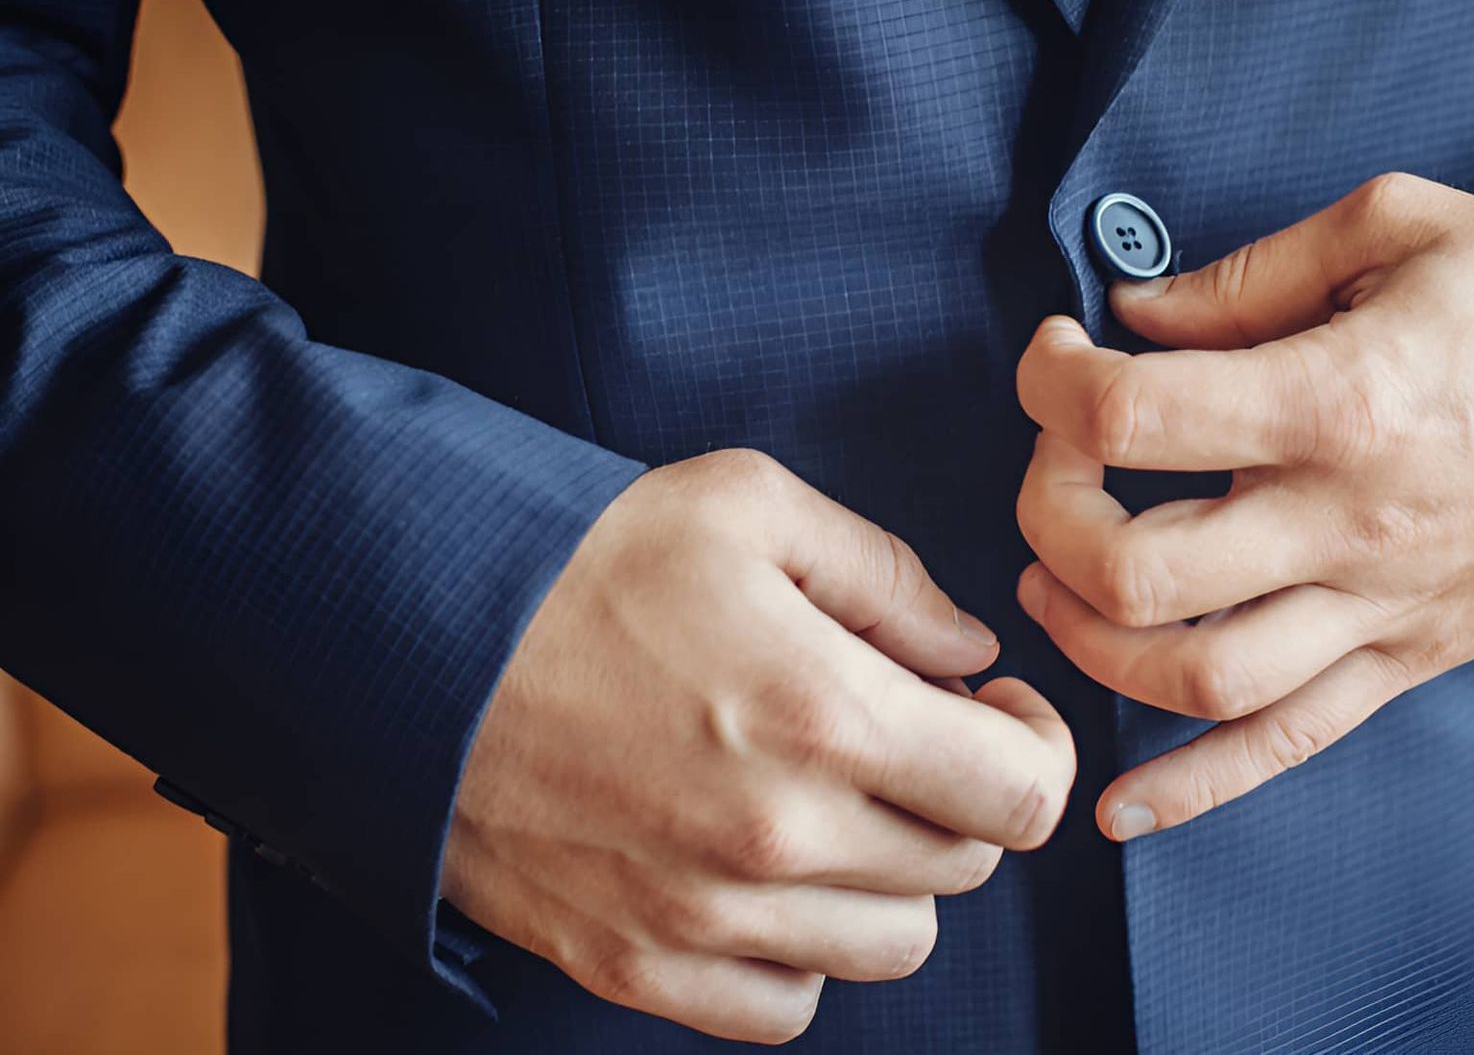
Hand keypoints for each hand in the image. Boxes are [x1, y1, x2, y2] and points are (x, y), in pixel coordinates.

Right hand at [445, 449, 1074, 1044]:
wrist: (400, 632)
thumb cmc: (577, 557)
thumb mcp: (748, 504)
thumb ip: (887, 576)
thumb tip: (967, 650)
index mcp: (823, 715)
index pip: (1023, 796)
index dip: (1037, 746)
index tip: (998, 709)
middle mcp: (776, 838)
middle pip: (964, 867)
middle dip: (961, 794)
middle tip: (912, 734)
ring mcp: (701, 918)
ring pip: (891, 945)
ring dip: (893, 875)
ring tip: (840, 801)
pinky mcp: (632, 963)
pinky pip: (786, 1006)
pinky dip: (804, 950)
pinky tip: (772, 875)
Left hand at [1014, 173, 1473, 841]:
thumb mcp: (1402, 224)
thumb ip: (1251, 273)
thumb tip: (1134, 313)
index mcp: (1343, 399)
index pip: (1135, 419)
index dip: (1055, 384)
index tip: (1057, 357)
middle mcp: (1349, 524)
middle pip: (1137, 569)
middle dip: (1051, 515)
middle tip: (1058, 462)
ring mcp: (1378, 610)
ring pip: (1196, 679)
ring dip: (1091, 644)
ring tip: (1054, 586)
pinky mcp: (1403, 660)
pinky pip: (1286, 745)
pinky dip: (1193, 788)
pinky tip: (1117, 808)